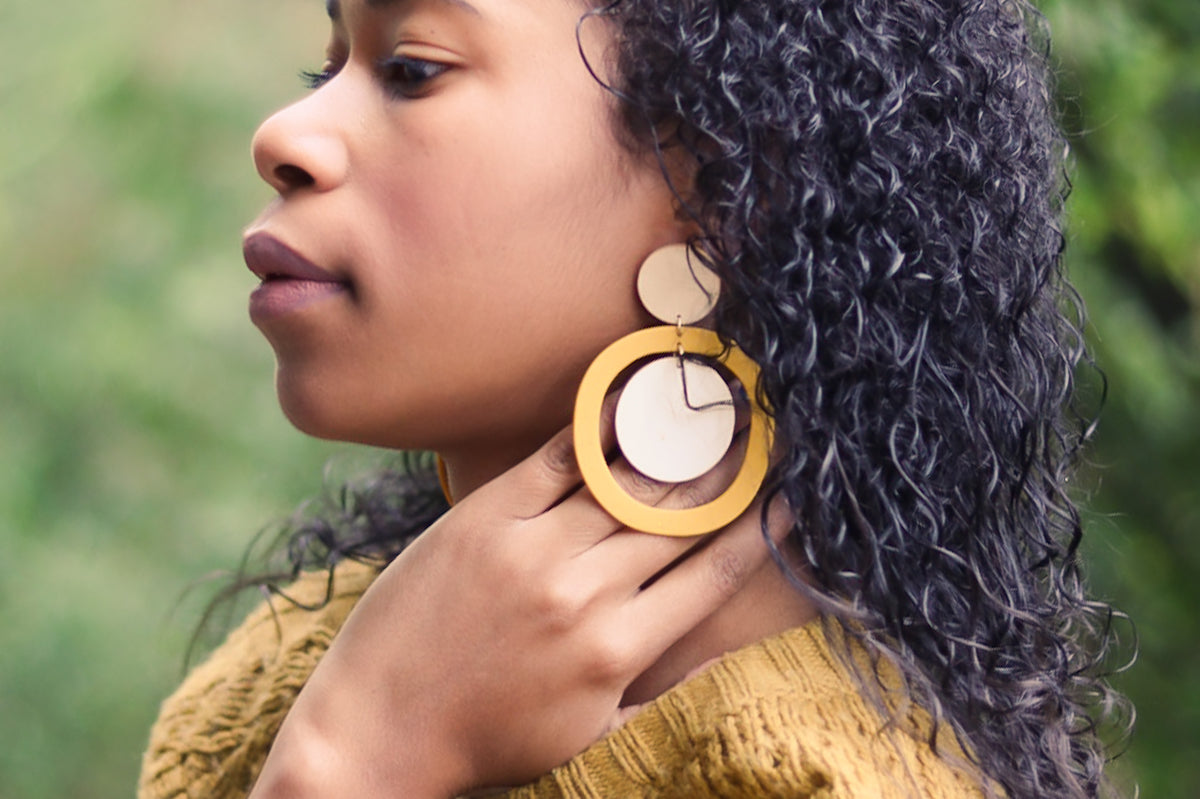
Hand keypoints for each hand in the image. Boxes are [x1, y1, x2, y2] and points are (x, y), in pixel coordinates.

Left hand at [249, 402, 787, 797]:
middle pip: (680, 519)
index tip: (787, 496)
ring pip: (628, 485)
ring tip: (712, 410)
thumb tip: (715, 641)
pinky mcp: (484, 519)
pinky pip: (556, 460)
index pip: (712, 575)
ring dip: (679, 443)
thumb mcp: (587, 731)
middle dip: (729, 473)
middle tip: (761, 432)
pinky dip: (599, 428)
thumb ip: (653, 683)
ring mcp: (534, 551)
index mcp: (620, 653)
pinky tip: (632, 402)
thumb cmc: (486, 738)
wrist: (378, 728)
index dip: (759, 529)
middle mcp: (587, 595)